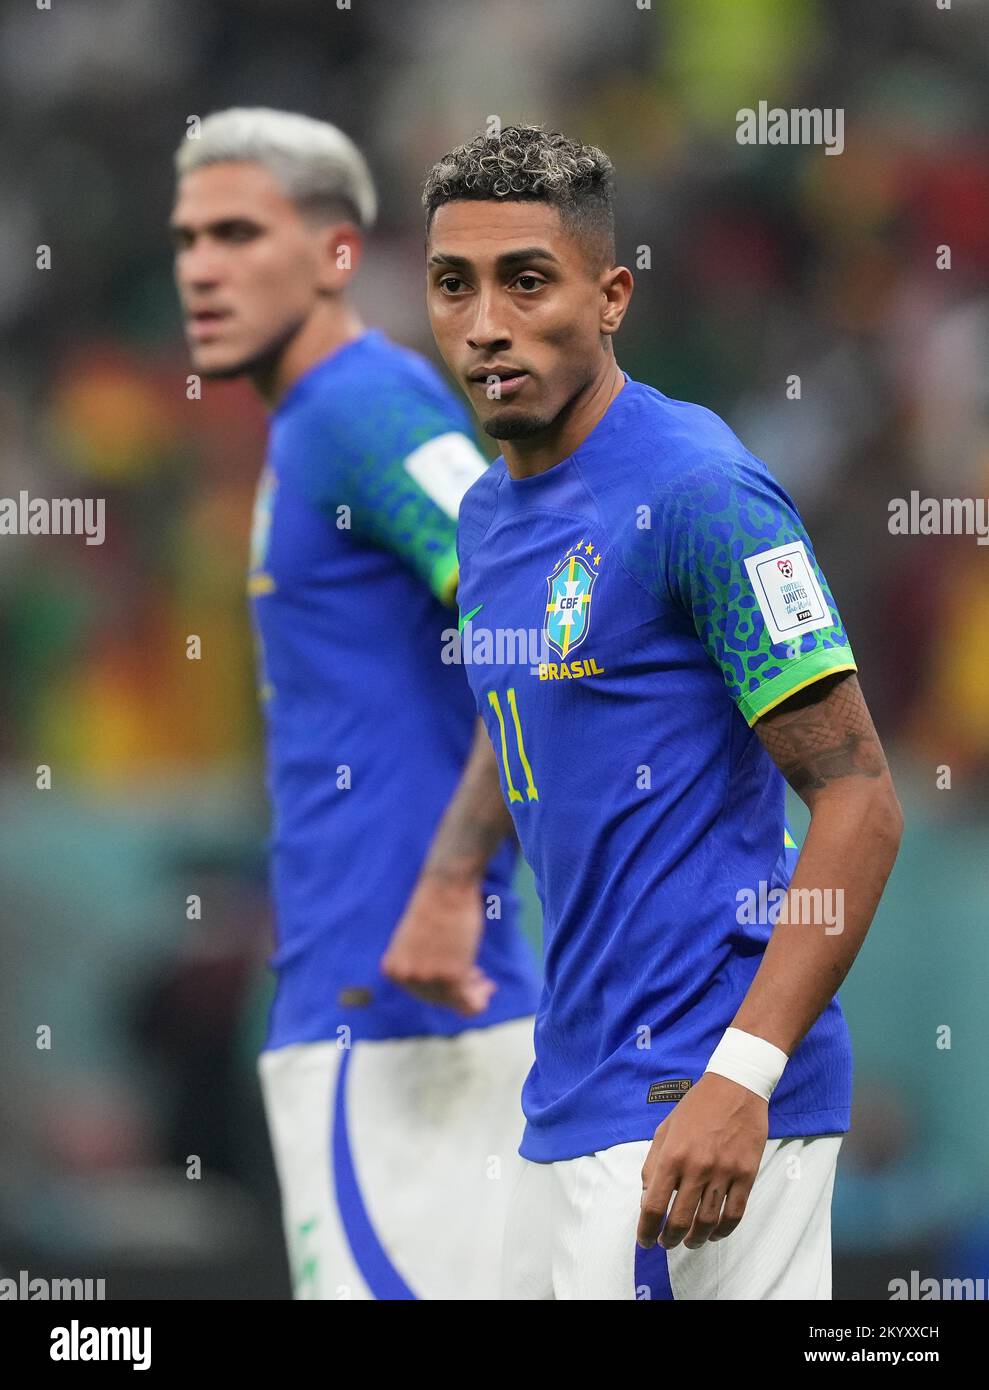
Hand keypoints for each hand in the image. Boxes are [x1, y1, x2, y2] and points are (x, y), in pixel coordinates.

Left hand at [380, 871, 495, 1015]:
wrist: (446, 885)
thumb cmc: (434, 903)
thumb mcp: (415, 941)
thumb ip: (420, 964)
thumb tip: (441, 985)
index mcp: (392, 969)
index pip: (419, 992)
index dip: (441, 987)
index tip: (460, 978)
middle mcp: (406, 978)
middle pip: (438, 998)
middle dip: (459, 990)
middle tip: (479, 978)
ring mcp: (428, 979)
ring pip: (455, 1001)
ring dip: (473, 993)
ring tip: (486, 983)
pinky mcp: (452, 976)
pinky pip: (469, 1002)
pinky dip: (480, 999)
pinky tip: (490, 988)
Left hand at [637, 1072, 768, 1250]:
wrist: (736, 1086)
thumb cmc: (696, 1107)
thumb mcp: (665, 1129)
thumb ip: (652, 1164)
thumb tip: (647, 1198)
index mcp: (672, 1155)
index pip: (654, 1206)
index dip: (646, 1230)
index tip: (645, 1240)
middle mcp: (696, 1167)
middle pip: (680, 1220)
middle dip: (669, 1239)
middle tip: (666, 1244)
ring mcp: (724, 1172)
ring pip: (707, 1222)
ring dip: (695, 1239)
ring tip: (689, 1242)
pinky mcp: (747, 1174)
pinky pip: (734, 1214)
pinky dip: (722, 1231)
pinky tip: (713, 1234)